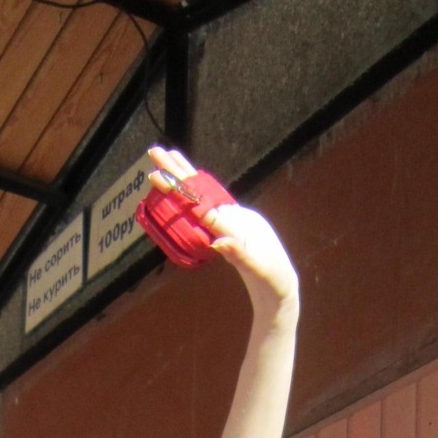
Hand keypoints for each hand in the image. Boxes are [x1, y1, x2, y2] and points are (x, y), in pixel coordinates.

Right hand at [147, 146, 298, 323]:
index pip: (203, 205)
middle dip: (178, 172)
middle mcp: (235, 216)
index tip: (161, 176)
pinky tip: (186, 187)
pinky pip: (208, 207)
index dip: (181, 191)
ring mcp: (234, 220)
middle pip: (202, 191)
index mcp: (238, 224)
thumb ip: (240, 256)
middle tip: (155, 152)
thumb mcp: (258, 270)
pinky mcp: (232, 227)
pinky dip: (194, 194)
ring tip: (166, 159)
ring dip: (184, 177)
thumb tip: (219, 242)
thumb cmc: (271, 280)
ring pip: (205, 195)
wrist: (283, 286)